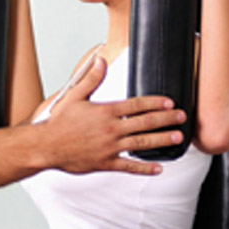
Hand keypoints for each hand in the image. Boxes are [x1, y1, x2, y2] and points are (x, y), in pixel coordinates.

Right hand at [45, 57, 185, 174]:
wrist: (46, 146)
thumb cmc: (59, 122)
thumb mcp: (74, 96)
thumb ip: (91, 79)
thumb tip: (100, 60)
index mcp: (105, 112)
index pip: (136, 105)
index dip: (155, 103)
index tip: (169, 102)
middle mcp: (111, 129)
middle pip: (145, 123)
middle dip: (166, 119)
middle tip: (182, 117)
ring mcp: (110, 148)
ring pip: (142, 144)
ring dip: (162, 140)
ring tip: (177, 137)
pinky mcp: (105, 163)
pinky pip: (129, 167)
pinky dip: (145, 168)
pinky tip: (159, 168)